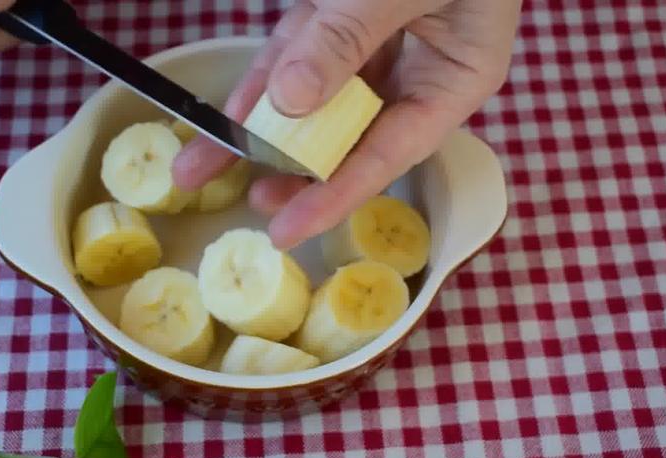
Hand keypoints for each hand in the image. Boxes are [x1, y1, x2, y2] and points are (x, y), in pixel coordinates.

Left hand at [172, 0, 521, 248]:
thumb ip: (351, 37)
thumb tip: (289, 100)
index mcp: (456, 77)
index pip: (390, 154)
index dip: (336, 196)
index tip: (287, 228)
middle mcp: (417, 70)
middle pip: (348, 136)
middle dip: (292, 171)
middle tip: (247, 203)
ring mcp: (379, 42)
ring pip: (315, 98)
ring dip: (263, 127)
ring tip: (209, 164)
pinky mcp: (344, 16)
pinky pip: (302, 53)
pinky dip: (268, 77)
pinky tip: (235, 106)